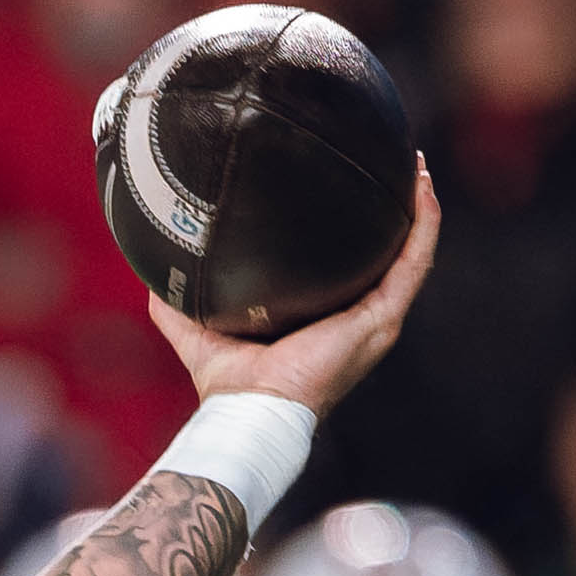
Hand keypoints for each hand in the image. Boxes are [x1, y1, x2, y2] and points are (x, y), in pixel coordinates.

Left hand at [152, 161, 441, 419]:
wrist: (250, 410)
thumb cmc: (230, 385)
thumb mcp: (196, 329)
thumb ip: (176, 301)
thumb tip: (152, 266)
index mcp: (322, 317)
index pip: (347, 268)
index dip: (352, 230)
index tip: (348, 187)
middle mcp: (355, 317)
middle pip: (386, 255)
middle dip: (393, 211)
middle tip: (391, 165)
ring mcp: (375, 318)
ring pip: (409, 254)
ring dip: (418, 209)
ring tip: (417, 167)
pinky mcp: (381, 318)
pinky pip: (414, 262)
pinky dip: (423, 224)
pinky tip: (422, 186)